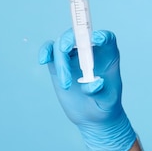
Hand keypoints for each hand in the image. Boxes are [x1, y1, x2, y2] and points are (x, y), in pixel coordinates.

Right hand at [39, 29, 136, 150]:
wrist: (92, 115)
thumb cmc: (105, 103)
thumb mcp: (107, 99)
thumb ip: (101, 91)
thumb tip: (95, 83)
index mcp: (108, 54)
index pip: (107, 38)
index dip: (102, 35)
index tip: (97, 39)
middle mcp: (91, 50)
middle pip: (80, 35)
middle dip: (71, 38)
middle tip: (65, 49)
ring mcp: (74, 56)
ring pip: (63, 45)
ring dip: (60, 60)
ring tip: (65, 84)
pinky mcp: (59, 64)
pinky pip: (50, 51)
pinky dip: (45, 51)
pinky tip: (43, 59)